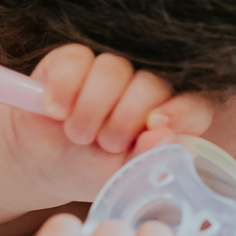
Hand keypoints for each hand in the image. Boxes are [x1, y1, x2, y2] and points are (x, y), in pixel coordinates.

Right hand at [5, 47, 212, 207]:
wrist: (42, 163)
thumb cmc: (89, 169)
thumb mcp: (119, 176)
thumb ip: (145, 158)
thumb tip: (164, 135)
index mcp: (164, 119)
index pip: (192, 106)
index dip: (180, 112)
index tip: (155, 126)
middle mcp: (142, 89)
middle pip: (151, 85)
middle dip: (126, 118)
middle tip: (105, 144)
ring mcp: (109, 71)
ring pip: (113, 69)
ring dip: (92, 108)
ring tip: (78, 134)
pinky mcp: (72, 60)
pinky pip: (76, 60)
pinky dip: (64, 89)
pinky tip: (56, 111)